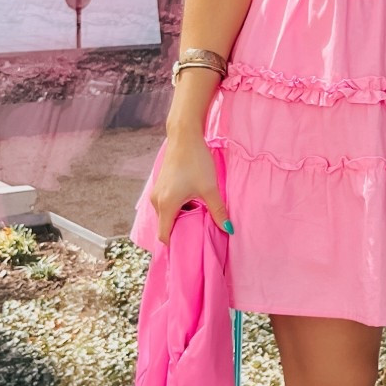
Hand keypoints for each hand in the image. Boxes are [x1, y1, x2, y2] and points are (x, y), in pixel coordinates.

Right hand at [150, 129, 231, 245]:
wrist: (185, 137)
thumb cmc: (196, 161)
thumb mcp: (210, 188)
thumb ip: (218, 211)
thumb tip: (229, 229)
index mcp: (166, 205)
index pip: (165, 235)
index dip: (175, 245)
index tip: (188, 249)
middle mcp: (156, 201)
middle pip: (166, 226)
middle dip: (180, 232)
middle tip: (198, 235)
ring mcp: (157, 193)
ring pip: (167, 215)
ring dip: (180, 218)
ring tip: (198, 218)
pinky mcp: (160, 186)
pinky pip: (167, 205)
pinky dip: (178, 208)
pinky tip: (193, 203)